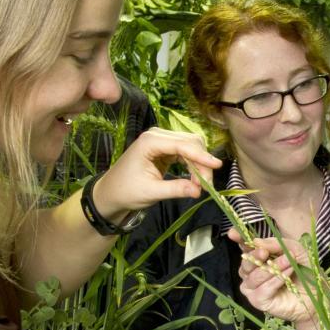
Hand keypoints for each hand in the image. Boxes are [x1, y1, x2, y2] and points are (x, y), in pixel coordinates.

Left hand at [91, 128, 221, 218]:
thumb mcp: (151, 192)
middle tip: (206, 186)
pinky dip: (194, 165)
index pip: (182, 144)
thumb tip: (199, 191)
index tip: (217, 166)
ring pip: (192, 146)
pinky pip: (186, 152)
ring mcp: (162, 140)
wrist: (111, 193)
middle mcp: (157, 135)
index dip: (201, 156)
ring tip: (200, 185)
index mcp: (150, 141)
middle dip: (202, 162)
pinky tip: (195, 179)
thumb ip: (176, 189)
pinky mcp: (165, 148)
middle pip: (191, 142)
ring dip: (200, 164)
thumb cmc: (126, 191)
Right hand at [229, 229, 318, 322]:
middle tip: (265, 252)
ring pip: (253, 277)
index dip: (238, 239)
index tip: (232, 233)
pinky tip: (287, 274)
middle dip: (255, 256)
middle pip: (245, 263)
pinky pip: (262, 289)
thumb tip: (256, 242)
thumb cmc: (305, 270)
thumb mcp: (295, 250)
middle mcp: (252, 273)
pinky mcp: (259, 301)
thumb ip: (276, 244)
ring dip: (271, 268)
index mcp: (258, 258)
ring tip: (288, 262)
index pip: (244, 247)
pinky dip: (275, 280)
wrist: (316, 293)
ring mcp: (253, 288)